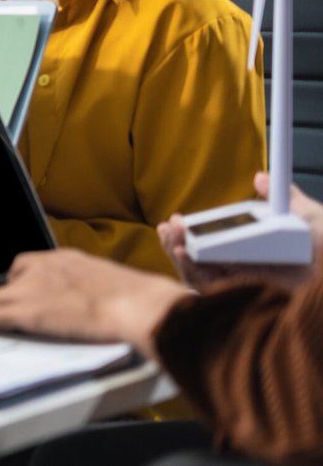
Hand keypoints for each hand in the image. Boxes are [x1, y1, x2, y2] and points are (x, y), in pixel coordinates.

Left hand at [0, 249, 189, 355]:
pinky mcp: (28, 311)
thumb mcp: (118, 287)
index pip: (27, 267)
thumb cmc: (142, 302)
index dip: (16, 283)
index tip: (9, 292)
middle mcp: (44, 269)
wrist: (141, 305)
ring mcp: (33, 290)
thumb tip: (114, 305)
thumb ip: (102, 293)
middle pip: (4, 282)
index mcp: (67, 261)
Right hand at [159, 172, 322, 291]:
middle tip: (170, 225)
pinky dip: (190, 273)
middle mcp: (249, 273)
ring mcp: (246, 288)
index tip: (180, 218)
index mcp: (259, 253)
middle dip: (179, 243)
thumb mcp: (311, 220)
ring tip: (171, 236)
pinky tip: (182, 253)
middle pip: (202, 261)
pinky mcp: (244, 303)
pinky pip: (210, 291)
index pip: (218, 245)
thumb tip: (262, 176)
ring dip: (179, 254)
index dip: (196, 233)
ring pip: (200, 275)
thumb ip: (285, 198)